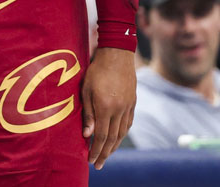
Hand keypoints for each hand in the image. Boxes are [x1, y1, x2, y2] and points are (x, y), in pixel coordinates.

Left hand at [81, 47, 135, 168]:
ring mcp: (128, 107)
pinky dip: (122, 134)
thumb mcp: (86, 90)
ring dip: (114, 146)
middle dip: (104, 153)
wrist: (117, 56)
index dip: (96, 149)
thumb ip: (88, 113)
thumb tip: (87, 135)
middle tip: (98, 164)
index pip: (102, 135)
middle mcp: (119, 110)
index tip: (90, 160)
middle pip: (113, 138)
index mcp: (106, 107)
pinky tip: (117, 139)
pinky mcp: (133, 103)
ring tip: (106, 155)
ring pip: (122, 133)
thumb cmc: (96, 71)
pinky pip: (128, 124)